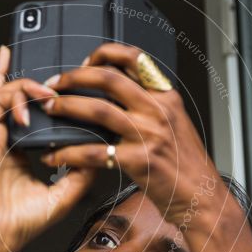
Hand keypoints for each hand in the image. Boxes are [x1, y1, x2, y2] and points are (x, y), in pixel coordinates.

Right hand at [0, 45, 96, 251]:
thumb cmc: (20, 222)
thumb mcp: (64, 195)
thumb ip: (82, 172)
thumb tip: (100, 151)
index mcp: (27, 150)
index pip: (39, 114)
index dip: (52, 98)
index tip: (75, 91)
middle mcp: (10, 138)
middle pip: (23, 95)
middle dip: (44, 83)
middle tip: (64, 88)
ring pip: (9, 90)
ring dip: (30, 86)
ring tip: (48, 96)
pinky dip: (12, 96)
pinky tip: (25, 114)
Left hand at [38, 42, 224, 229]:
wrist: (203, 197)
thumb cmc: (186, 165)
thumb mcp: (174, 125)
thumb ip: (149, 107)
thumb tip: (117, 95)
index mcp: (166, 97)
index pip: (134, 58)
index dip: (104, 53)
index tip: (84, 61)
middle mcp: (158, 110)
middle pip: (108, 78)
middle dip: (74, 76)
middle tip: (54, 84)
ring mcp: (148, 134)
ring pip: (97, 109)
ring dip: (66, 107)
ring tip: (49, 110)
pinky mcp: (138, 160)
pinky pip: (94, 151)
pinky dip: (68, 153)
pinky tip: (55, 156)